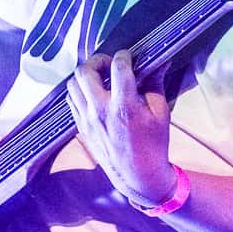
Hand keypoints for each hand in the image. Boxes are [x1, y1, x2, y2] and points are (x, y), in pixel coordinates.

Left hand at [62, 50, 175, 209]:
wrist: (138, 176)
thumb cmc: (154, 145)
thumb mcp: (161, 113)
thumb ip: (156, 84)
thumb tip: (160, 62)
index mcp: (124, 106)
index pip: (118, 67)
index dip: (124, 55)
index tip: (129, 56)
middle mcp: (101, 111)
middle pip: (84, 71)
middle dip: (97, 61)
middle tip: (109, 64)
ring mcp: (87, 119)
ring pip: (72, 84)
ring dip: (85, 75)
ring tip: (100, 77)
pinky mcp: (81, 127)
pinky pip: (71, 100)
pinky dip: (80, 90)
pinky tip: (94, 93)